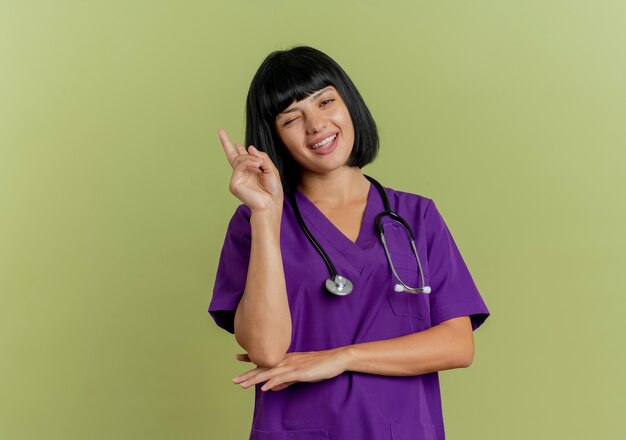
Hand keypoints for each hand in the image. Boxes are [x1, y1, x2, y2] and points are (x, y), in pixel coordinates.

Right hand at [218, 128, 282, 210]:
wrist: (271, 203)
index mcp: (251, 170)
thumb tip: (249, 147)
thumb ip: (262, 157)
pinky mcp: (234, 184)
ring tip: (259, 164)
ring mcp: (237, 178)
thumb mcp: (271, 169)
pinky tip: (256, 165)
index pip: (241, 157)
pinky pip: (239, 166)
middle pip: (231, 155)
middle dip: (226, 142)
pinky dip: (248, 163)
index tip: (235, 142)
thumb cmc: (273, 190)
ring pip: (239, 159)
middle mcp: (242, 174)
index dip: (237, 148)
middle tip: (220, 130)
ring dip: (250, 158)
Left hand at [232, 349, 347, 391]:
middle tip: (234, 380)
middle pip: (264, 368)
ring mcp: (293, 365)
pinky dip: (272, 382)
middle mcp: (287, 361)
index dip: (251, 358)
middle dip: (248, 374)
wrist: (335, 359)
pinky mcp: (300, 372)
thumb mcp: (300, 373)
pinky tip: (263, 388)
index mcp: (286, 359)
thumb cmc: (319, 365)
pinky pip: (283, 377)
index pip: (266, 359)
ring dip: (255, 379)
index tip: (237, 357)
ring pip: (270, 373)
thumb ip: (286, 380)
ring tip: (243, 385)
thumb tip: (273, 387)